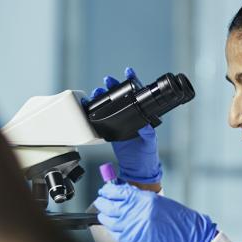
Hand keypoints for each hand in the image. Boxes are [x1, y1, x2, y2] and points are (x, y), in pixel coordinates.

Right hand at [88, 67, 161, 184]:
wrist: (136, 168)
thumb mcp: (149, 142)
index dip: (134, 82)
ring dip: (104, 96)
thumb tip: (145, 125)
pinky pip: (102, 117)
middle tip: (108, 80)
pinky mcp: (111, 130)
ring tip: (98, 91)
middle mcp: (131, 116)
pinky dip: (96, 110)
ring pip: (111, 105)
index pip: (139, 95)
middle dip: (114, 86)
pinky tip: (92, 105)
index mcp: (143, 116)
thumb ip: (147, 133)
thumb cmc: (147, 155)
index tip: (129, 72)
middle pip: (122, 97)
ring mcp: (120, 122)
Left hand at [94, 182, 216, 241]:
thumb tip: (121, 193)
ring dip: (104, 216)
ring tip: (105, 214)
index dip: (107, 191)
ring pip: (108, 221)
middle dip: (102, 202)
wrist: (188, 234)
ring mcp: (133, 227)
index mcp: (143, 199)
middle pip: (108, 206)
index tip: (105, 190)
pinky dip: (112, 229)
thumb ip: (137, 197)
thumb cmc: (176, 217)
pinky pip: (115, 234)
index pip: (116, 192)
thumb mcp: (156, 200)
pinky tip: (113, 225)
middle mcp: (136, 213)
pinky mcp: (134, 240)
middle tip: (101, 200)